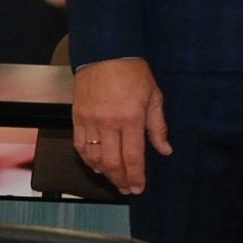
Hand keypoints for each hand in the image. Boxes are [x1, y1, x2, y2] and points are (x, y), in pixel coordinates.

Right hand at [71, 57, 172, 193]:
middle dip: (120, 180)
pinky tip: (95, 165)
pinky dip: (87, 160)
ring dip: (104, 173)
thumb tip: (165, 149)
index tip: (139, 188)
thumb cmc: (133, 72)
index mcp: (131, 118)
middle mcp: (109, 124)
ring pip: (93, 158)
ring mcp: (90, 122)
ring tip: (114, 179)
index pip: (133, 157)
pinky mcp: (77, 118)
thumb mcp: (154, 95)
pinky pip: (79, 146)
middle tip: (127, 189)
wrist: (105, 53)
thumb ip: (158, 125)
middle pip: (112, 163)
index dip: (136, 176)